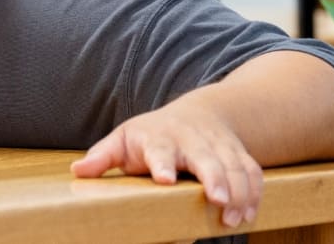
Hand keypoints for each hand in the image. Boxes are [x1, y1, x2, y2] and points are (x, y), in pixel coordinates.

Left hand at [71, 100, 262, 227]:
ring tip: (235, 219)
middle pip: (206, 158)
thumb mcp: (123, 140)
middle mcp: (192, 140)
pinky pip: (253, 173)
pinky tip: (249, 215)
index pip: (160, 149)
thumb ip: (102, 157)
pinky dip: (255, 193)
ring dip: (239, 193)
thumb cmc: (151, 134)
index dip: (163, 163)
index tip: (165, 179)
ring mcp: (218, 146)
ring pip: (235, 167)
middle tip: (218, 201)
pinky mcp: (239, 155)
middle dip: (214, 178)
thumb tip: (78, 170)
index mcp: (159, 138)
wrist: (197, 114)